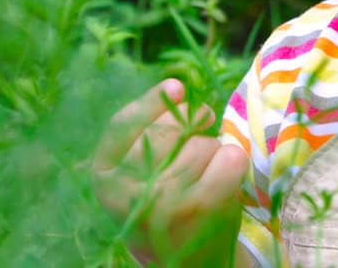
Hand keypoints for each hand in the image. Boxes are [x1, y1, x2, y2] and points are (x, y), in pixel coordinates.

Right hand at [92, 79, 248, 265]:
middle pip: (170, 129)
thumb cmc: (163, 202)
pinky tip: (224, 176)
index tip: (176, 87)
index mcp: (105, 176)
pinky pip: (228, 157)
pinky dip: (233, 160)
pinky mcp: (201, 206)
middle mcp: (129, 190)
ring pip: (202, 143)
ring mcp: (164, 200)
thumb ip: (151, 126)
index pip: (122, 124)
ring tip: (203, 176)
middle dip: (190, 130)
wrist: (184, 258)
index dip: (151, 101)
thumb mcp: (141, 167)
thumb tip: (175, 87)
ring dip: (211, 151)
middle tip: (194, 151)